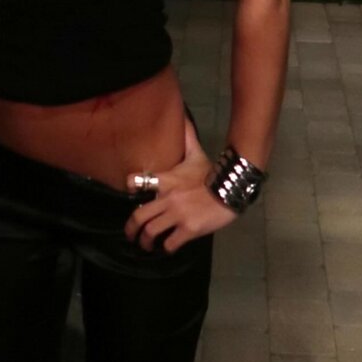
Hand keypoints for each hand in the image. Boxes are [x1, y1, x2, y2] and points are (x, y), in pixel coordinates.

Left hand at [123, 115, 236, 252]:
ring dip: (146, 242)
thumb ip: (186, 138)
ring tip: (147, 245)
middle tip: (131, 236)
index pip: (136, 182)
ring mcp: (177, 215)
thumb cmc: (210, 174)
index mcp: (165, 180)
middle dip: (131, 230)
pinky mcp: (188, 229)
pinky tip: (167, 247)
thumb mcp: (196, 154)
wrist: (231, 189)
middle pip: (138, 217)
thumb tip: (182, 113)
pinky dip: (166, 248)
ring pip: (151, 232)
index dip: (129, 187)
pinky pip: (170, 243)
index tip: (129, 195)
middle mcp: (167, 198)